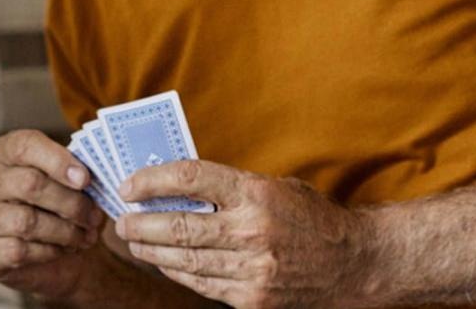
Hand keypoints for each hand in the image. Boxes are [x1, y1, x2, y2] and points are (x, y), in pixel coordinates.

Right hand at [0, 130, 108, 298]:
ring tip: (84, 237)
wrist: (56, 259)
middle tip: (93, 217)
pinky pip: (18, 250)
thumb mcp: (74, 187)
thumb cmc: (63, 210)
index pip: (24, 145)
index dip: (57, 160)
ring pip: (26, 221)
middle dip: (70, 203)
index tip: (85, 179)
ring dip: (64, 231)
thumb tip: (93, 175)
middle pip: (30, 184)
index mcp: (8, 155)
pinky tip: (62, 250)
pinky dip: (48, 252)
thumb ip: (79, 175)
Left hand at [116, 160, 371, 308]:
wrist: (353, 262)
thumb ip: (229, 187)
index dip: (151, 180)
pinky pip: (201, 283)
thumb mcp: (274, 187)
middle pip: (178, 225)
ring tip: (134, 239)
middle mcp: (252, 231)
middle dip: (140, 222)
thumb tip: (174, 185)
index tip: (129, 184)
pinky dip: (176, 270)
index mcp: (256, 193)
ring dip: (150, 248)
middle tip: (121, 218)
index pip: (189, 178)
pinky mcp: (252, 298)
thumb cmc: (310, 217)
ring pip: (183, 259)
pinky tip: (163, 260)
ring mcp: (251, 269)